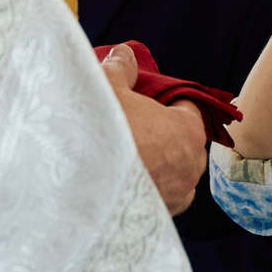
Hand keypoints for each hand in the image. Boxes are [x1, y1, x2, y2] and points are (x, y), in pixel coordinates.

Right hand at [104, 45, 205, 214]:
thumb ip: (121, 68)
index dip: (166, 101)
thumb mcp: (108, 86)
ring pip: (175, 172)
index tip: (144, 100)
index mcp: (189, 130)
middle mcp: (192, 165)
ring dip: (158, 164)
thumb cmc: (101, 131)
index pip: (188, 107)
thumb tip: (125, 54)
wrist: (79, 187)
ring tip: (126, 157)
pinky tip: (125, 183)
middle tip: (132, 127)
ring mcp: (178, 195)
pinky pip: (162, 197)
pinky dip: (149, 189)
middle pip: (182, 140)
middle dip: (163, 133)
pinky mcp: (161, 217)